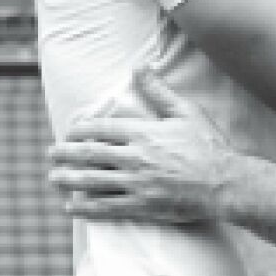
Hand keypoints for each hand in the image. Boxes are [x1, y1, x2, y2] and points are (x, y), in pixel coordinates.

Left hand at [48, 67, 233, 223]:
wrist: (225, 183)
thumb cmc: (208, 146)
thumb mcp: (186, 112)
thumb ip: (159, 91)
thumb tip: (140, 67)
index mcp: (143, 133)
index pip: (102, 129)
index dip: (81, 130)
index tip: (69, 131)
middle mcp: (135, 158)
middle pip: (91, 155)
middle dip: (66, 154)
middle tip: (50, 154)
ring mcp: (137, 184)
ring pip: (93, 182)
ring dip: (69, 180)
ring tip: (53, 179)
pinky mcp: (142, 206)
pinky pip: (107, 207)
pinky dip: (87, 208)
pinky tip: (72, 207)